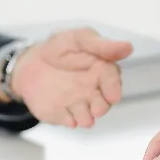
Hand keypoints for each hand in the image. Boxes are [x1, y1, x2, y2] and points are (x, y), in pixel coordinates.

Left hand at [0, 28, 132, 127]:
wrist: (31, 63)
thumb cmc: (60, 49)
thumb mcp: (79, 39)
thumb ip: (101, 45)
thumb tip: (128, 47)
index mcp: (101, 71)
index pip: (112, 81)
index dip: (113, 89)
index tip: (113, 96)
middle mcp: (93, 91)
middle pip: (103, 103)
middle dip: (102, 108)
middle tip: (98, 110)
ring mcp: (78, 104)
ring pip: (87, 116)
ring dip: (86, 118)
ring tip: (84, 119)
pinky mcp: (62, 114)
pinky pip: (67, 121)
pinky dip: (68, 121)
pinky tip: (68, 119)